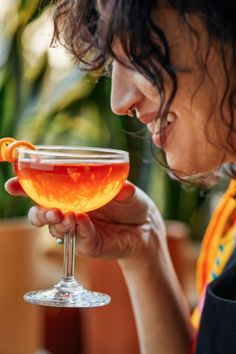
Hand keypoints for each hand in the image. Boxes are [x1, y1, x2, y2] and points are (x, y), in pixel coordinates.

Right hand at [5, 177, 165, 261]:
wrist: (146, 229)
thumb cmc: (131, 204)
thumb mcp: (129, 192)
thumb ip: (125, 189)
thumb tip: (123, 188)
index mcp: (73, 193)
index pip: (44, 189)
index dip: (25, 186)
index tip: (12, 184)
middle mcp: (70, 210)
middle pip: (41, 212)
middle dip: (37, 211)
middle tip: (48, 209)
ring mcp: (76, 228)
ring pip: (55, 228)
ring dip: (56, 222)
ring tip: (65, 215)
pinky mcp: (87, 243)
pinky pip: (78, 238)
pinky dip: (79, 229)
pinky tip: (82, 221)